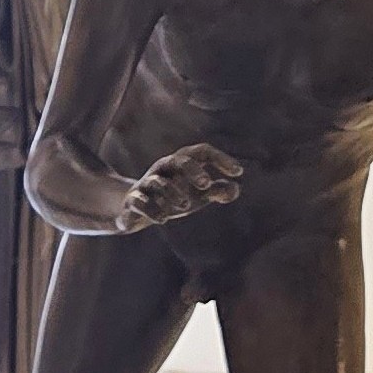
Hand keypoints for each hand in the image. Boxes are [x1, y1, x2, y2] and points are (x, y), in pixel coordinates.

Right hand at [115, 142, 242, 231]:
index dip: (221, 159)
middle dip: (193, 171)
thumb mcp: (198, 194)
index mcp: (182, 163)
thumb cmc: (172, 197)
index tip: (238, 172)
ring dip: (172, 193)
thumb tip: (235, 189)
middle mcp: (164, 169)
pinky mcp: (133, 201)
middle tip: (206, 185)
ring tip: (185, 207)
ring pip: (158, 183)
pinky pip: (139, 201)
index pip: (202, 152)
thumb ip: (218, 190)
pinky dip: (150, 209)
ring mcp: (147, 184)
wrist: (135, 210)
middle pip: (179, 161)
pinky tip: (163, 220)